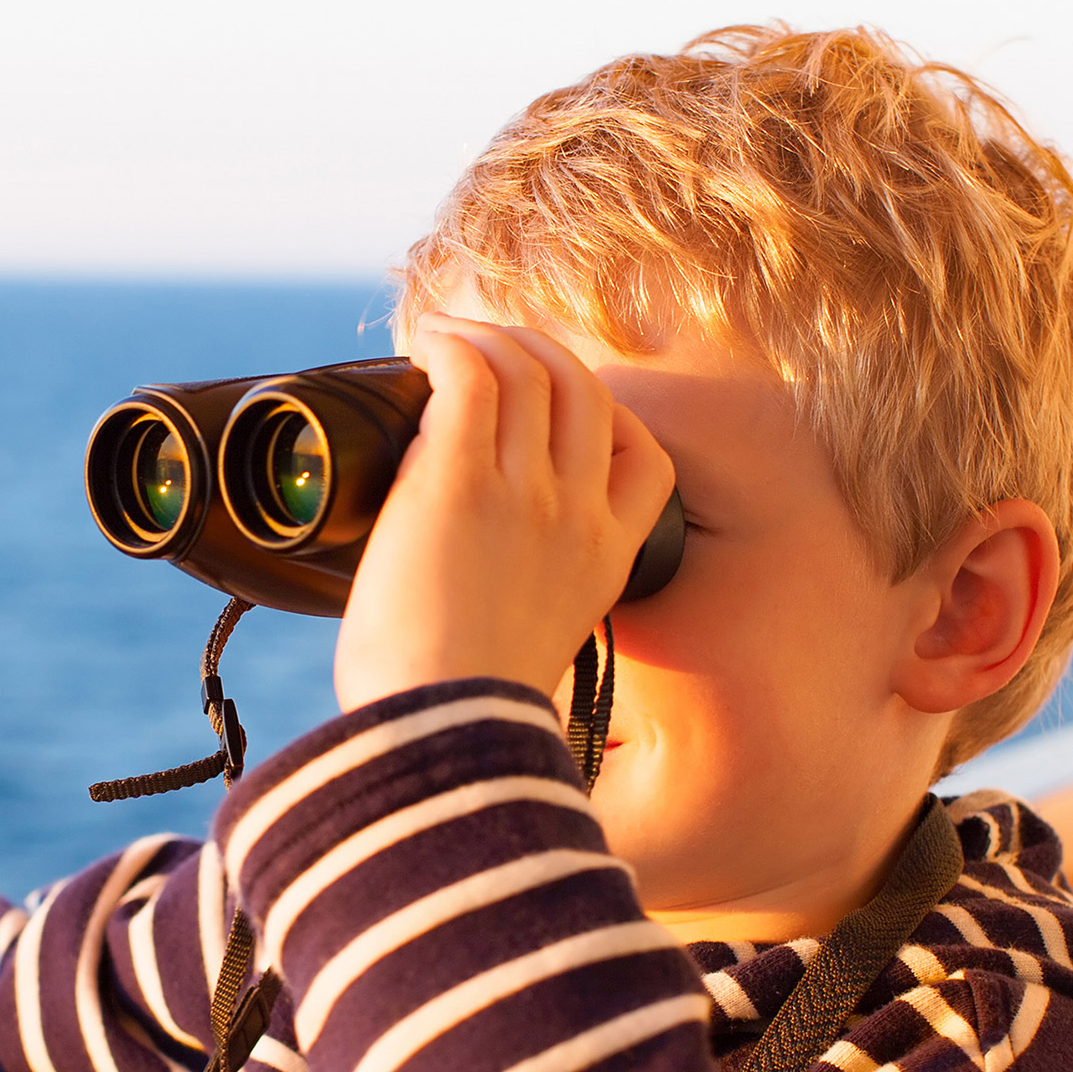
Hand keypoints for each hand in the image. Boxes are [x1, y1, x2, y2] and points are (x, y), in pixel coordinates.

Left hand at [334, 314, 674, 712]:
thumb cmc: (461, 707)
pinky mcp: (461, 483)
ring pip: (529, 372)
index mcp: (607, 559)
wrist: (441, 732)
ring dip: (485, 339)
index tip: (554, 412)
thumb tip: (473, 564)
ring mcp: (526, 495)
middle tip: (486, 350)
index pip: (645, 460)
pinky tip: (426, 346)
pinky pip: (472, 379)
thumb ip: (533, 591)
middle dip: (536, 354)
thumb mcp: (536, 643)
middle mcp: (578, 515)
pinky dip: (452, 346)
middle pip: (584, 392)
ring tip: (444, 339)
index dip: (606, 417)